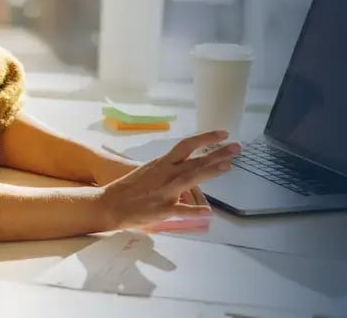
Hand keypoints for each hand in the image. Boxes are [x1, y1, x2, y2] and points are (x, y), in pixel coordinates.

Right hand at [96, 130, 240, 231]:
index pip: (187, 145)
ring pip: (191, 178)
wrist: (110, 203)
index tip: (223, 134)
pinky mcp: (162, 209)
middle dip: (217, 152)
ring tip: (228, 166)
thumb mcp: (150, 172)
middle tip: (237, 147)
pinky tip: (208, 212)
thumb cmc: (129, 188)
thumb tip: (183, 173)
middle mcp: (166, 173)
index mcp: (162, 163)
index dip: (206, 138)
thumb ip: (168, 172)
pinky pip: (181, 210)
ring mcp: (165, 191)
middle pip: (195, 159)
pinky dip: (194, 211)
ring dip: (210, 171)